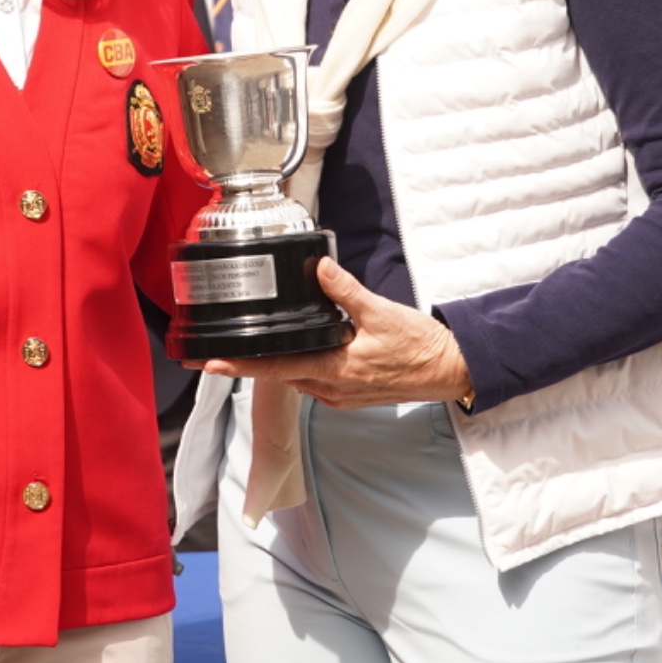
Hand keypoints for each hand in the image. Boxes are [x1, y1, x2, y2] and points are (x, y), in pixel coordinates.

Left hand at [203, 257, 474, 409]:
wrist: (450, 369)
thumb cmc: (421, 347)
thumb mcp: (381, 311)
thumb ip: (345, 290)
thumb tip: (319, 268)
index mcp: (336, 370)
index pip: (277, 368)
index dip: (241, 365)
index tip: (211, 363)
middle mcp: (333, 388)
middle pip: (279, 376)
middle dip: (246, 364)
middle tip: (213, 354)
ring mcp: (340, 394)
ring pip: (295, 379)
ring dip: (271, 366)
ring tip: (244, 351)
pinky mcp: (349, 393)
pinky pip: (313, 382)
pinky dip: (297, 367)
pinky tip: (293, 353)